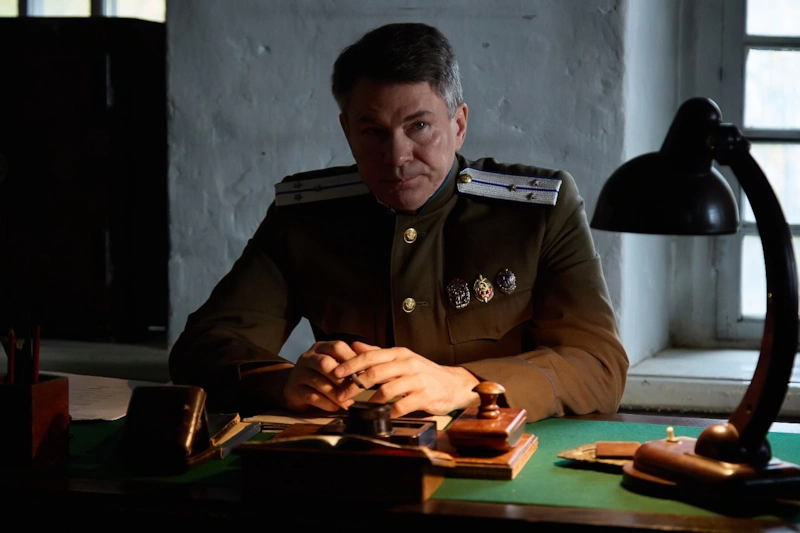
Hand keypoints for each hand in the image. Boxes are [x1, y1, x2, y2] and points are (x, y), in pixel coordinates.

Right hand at [283, 340, 357, 411]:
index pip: (337, 347)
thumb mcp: (335, 364)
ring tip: (349, 402)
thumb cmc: (322, 375)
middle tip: (355, 389)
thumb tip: (371, 362)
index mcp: (321, 347)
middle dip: (342, 378)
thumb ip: (352, 361)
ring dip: (336, 394)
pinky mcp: (294, 390)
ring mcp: (299, 373)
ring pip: (319, 381)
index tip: (364, 372)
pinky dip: (326, 403)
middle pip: (326, 363)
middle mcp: (308, 357)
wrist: (295, 388)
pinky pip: (312, 396)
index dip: (351, 359)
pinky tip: (336, 407)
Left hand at [332, 341, 479, 416]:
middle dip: (354, 385)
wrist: (453, 384)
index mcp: (399, 353)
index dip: (351, 365)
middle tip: (342, 395)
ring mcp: (417, 380)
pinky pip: (401, 406)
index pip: (370, 356)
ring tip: (362, 407)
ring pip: (386, 391)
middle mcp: (407, 363)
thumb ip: (378, 353)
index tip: (336, 373)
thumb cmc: (424, 372)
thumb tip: (355, 346)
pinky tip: (383, 415)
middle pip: (375, 373)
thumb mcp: (402, 358)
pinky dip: (389, 412)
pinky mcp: (425, 396)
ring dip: (370, 401)